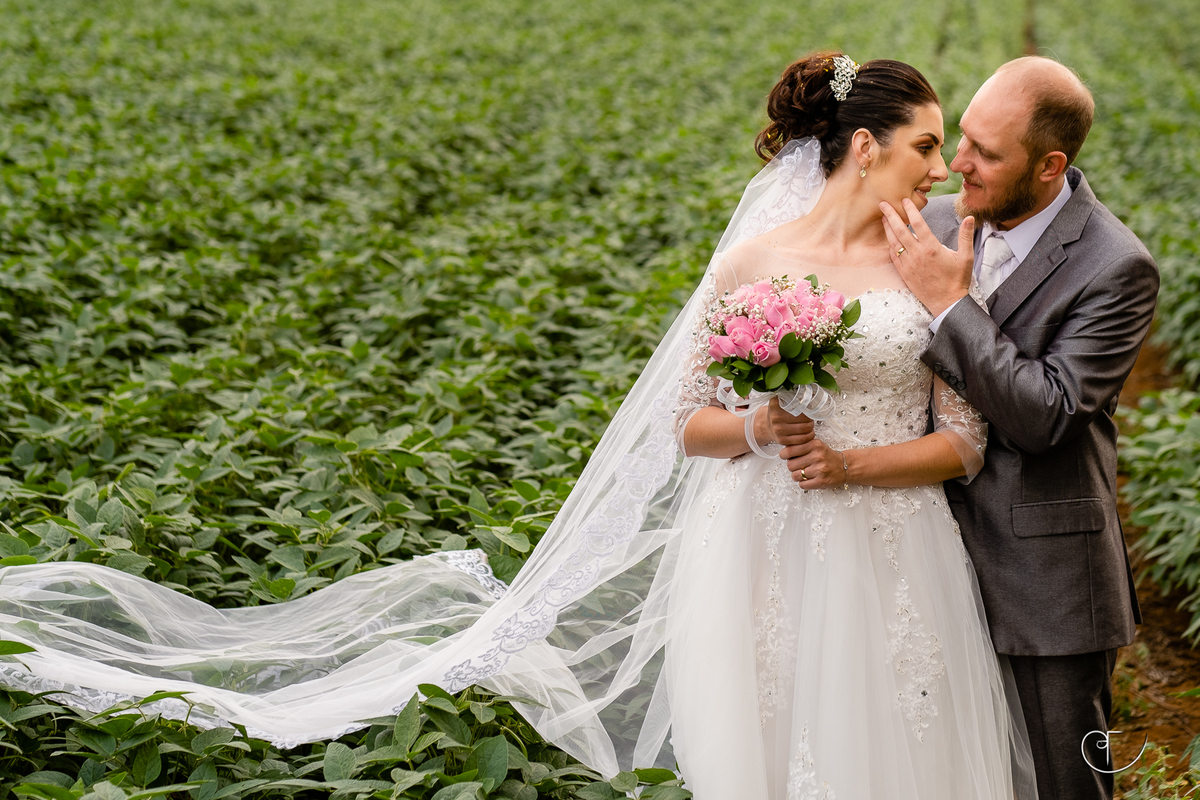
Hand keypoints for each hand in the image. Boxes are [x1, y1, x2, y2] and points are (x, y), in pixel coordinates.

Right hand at [762, 397, 813, 446]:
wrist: (768, 426)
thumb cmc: (779, 413)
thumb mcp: (782, 401)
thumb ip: (795, 396)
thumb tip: (813, 395)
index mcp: (776, 405)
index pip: (800, 405)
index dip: (808, 407)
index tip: (810, 408)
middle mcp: (776, 417)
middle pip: (805, 418)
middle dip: (811, 418)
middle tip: (810, 418)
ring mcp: (778, 430)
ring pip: (805, 429)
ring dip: (811, 427)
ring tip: (809, 425)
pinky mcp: (782, 440)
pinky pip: (802, 439)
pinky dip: (809, 436)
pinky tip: (809, 433)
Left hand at [779, 436, 843, 489]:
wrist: (844, 466)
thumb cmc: (826, 456)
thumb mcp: (816, 445)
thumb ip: (801, 445)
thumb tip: (784, 452)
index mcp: (814, 445)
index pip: (789, 451)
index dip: (784, 455)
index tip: (785, 456)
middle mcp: (817, 456)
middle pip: (790, 465)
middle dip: (792, 467)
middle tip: (798, 466)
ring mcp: (820, 470)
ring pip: (795, 476)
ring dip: (797, 476)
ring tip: (804, 473)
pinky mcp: (822, 482)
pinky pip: (802, 485)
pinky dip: (803, 483)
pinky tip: (809, 479)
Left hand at [880, 199, 974, 316]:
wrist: (947, 302)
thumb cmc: (957, 279)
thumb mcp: (966, 256)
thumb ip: (965, 235)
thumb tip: (970, 217)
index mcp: (932, 248)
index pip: (918, 224)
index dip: (910, 211)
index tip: (904, 201)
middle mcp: (917, 254)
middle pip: (900, 230)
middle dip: (890, 215)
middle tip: (882, 204)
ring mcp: (909, 264)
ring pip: (894, 242)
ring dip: (887, 229)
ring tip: (882, 217)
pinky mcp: (904, 273)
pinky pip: (893, 256)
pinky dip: (889, 245)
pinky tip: (887, 238)